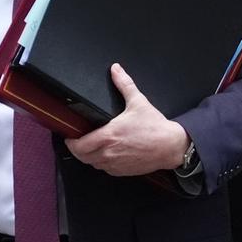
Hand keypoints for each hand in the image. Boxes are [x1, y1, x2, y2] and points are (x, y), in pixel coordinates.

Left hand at [68, 64, 189, 178]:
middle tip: (78, 142)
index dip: (71, 142)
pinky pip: (106, 169)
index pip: (80, 145)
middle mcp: (109, 152)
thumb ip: (124, 84)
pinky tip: (106, 155)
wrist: (171, 146)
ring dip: (90, 157)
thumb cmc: (155, 127)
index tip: (70, 137)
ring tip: (91, 148)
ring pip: (94, 164)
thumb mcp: (138, 102)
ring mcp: (116, 164)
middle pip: (83, 157)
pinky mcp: (123, 171)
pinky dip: (103, 163)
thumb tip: (116, 69)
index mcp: (109, 135)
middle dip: (78, 150)